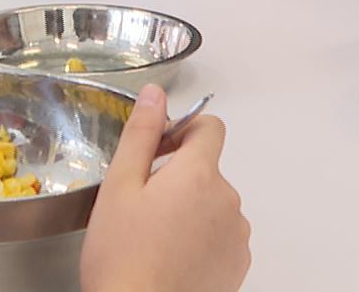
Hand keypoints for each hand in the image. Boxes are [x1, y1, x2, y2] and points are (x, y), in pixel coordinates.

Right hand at [82, 86, 249, 291]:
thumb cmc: (122, 256)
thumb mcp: (120, 186)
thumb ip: (142, 134)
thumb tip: (156, 94)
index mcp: (199, 173)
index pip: (210, 127)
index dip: (182, 131)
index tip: (157, 153)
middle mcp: (228, 199)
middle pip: (208, 169)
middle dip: (179, 178)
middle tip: (141, 206)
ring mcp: (237, 234)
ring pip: (214, 204)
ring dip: (191, 210)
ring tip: (155, 238)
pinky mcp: (238, 264)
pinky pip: (222, 236)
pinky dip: (202, 240)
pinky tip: (172, 257)